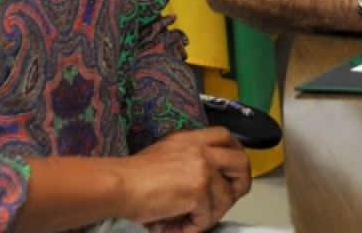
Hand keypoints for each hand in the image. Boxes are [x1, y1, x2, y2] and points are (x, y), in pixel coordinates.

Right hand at [122, 126, 250, 231]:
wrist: (119, 184)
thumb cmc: (133, 176)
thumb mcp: (166, 154)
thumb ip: (189, 160)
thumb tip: (206, 187)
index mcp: (192, 137)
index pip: (226, 138)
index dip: (234, 158)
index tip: (230, 176)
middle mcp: (202, 148)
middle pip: (241, 163)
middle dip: (239, 186)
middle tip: (225, 201)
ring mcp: (204, 167)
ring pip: (226, 198)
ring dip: (208, 216)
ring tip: (184, 222)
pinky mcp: (201, 189)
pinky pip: (208, 217)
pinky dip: (194, 227)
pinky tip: (174, 226)